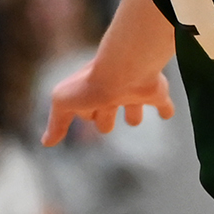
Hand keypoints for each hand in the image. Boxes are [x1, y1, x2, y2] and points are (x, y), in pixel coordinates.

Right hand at [44, 52, 173, 143]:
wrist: (124, 71)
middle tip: (106, 126)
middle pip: (107, 110)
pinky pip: (163, 103)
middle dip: (105, 118)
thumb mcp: (62, 103)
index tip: (85, 118)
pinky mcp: (154, 93)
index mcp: (90, 96)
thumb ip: (57, 123)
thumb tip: (46, 143)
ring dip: (133, 114)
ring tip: (134, 121)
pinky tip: (167, 113)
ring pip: (133, 107)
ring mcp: (134, 93)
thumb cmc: (90, 85)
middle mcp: (112, 94)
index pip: (85, 110)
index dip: (84, 115)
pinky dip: (166, 108)